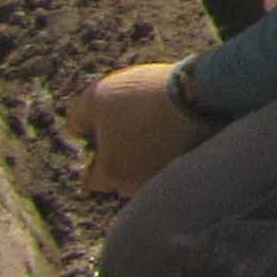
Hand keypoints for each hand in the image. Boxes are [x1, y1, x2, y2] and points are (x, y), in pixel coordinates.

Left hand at [69, 64, 217, 194]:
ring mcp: (168, 179)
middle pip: (122, 178)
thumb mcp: (96, 96)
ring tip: (157, 122)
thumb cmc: (143, 95)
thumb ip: (77, 118)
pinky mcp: (194, 168)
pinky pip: (174, 164)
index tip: (105, 129)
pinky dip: (172, 150)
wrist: (200, 91)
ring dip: (148, 154)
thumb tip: (77, 132)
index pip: (91, 180)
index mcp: (111, 173)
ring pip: (148, 172)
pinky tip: (177, 125)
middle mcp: (138, 185)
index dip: (94, 155)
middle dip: (122, 157)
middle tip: (132, 123)